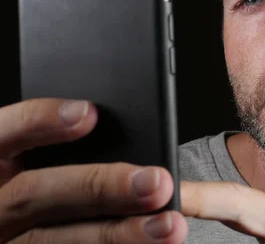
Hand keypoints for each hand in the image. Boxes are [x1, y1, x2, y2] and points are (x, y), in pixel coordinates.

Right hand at [0, 98, 187, 243]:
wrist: (30, 228)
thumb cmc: (52, 184)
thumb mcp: (44, 163)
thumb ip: (73, 149)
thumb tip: (124, 137)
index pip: (5, 133)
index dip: (40, 122)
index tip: (89, 113)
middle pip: (33, 193)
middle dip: (99, 187)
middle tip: (157, 182)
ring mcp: (3, 240)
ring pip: (48, 240)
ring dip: (117, 234)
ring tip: (168, 226)